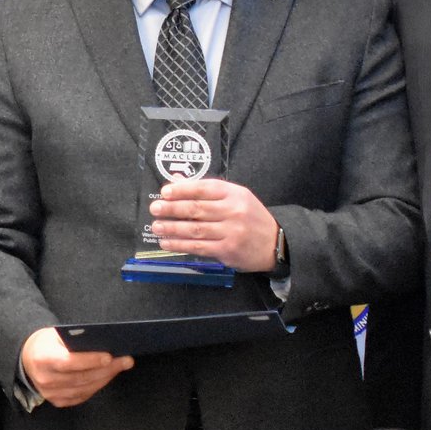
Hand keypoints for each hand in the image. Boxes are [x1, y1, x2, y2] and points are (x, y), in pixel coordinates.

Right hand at [18, 326, 132, 407]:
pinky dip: (97, 386)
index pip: (68, 362)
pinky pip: (82, 396)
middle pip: (81, 377)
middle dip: (106, 369)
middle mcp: (45, 379)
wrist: (29, 358)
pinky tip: (108, 376)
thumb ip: (75, 340)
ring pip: (85, 388)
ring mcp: (50, 393)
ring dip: (106, 378)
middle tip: (126, 360)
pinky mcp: (57, 401)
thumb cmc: (47, 343)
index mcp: (42, 359)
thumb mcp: (56, 335)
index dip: (90, 360)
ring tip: (121, 366)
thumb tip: (104, 344)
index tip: (109, 356)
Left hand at [148, 178, 279, 271]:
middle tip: (155, 208)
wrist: (275, 243)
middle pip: (197, 209)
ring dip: (172, 228)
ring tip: (156, 226)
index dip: (182, 190)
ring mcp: (231, 232)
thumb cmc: (249, 217)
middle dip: (173, 209)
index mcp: (235, 194)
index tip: (165, 191)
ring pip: (195, 229)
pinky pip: (199, 247)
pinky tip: (167, 242)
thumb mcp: (234, 197)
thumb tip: (175, 179)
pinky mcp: (228, 250)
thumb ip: (205, 189)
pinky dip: (180, 245)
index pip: (204, 189)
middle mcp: (234, 211)